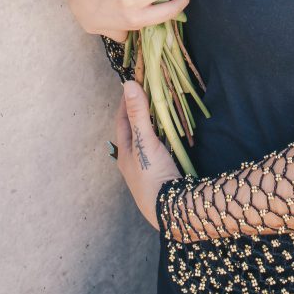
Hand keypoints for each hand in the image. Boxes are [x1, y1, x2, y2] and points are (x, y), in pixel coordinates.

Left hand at [115, 80, 181, 229]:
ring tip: (160, 106)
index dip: (127, 101)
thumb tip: (128, 84)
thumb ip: (138, 113)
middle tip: (149, 90)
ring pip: (147, 138)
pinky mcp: (161, 171)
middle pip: (134, 128)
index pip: (122, 119)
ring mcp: (147, 167)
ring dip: (152, 122)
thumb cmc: (151, 175)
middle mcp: (133, 159)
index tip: (133, 83)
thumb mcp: (144, 141)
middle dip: (140, 110)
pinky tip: (171, 131)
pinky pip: (159, 146)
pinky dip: (163, 134)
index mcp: (124, 151)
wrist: (170, 210)